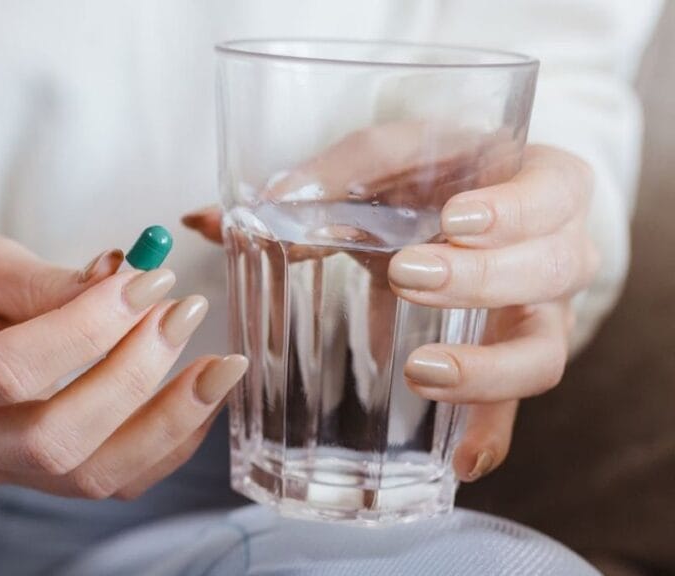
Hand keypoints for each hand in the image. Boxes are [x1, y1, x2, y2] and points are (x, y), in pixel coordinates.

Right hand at [0, 230, 247, 498]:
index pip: (10, 371)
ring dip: (168, 423)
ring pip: (92, 476)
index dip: (88, 329)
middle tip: (183, 312)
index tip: (148, 280)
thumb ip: (43, 280)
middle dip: (136, 377)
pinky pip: (110, 479)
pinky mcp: (35, 473)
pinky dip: (166, 445)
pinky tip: (200, 398)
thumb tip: (127, 284)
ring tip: (219, 366)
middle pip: (56, 440)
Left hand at [183, 144, 596, 481]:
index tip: (455, 218)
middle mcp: (552, 249)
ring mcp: (539, 311)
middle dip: (482, 278)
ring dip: (488, 368)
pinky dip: (490, 433)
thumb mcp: (379, 164)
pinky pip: (517, 405)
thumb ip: (306, 186)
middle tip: (410, 275)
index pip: (553, 189)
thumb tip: (200, 219)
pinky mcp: (512, 357)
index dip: (515, 207)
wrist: (464, 206)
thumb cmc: (427, 177)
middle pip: (553, 269)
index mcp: (531, 180)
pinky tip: (459, 461)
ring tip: (421, 373)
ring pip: (545, 348)